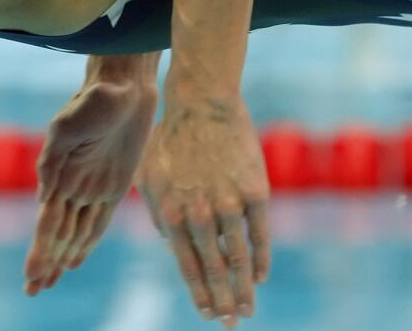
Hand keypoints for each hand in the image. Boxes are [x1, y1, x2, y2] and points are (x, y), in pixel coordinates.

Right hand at [23, 78, 156, 294]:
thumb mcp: (68, 123)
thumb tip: (43, 193)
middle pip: (58, 234)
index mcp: (59, 174)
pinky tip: (75, 260)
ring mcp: (93, 187)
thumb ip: (53, 158)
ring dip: (62, 258)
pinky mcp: (116, 185)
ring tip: (48, 284)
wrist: (122, 85)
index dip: (40, 250)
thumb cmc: (94, 98)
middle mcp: (73, 185)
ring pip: (75, 233)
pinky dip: (86, 243)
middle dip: (46, 262)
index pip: (47, 222)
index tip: (31, 276)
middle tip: (33, 291)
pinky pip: (99, 222)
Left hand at [138, 97, 269, 328]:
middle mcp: (200, 214)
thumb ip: (158, 212)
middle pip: (215, 270)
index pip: (187, 265)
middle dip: (223, 301)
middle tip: (231, 324)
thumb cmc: (172, 137)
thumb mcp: (150, 175)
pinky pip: (260, 235)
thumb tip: (168, 243)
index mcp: (172, 213)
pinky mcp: (255, 191)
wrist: (202, 102)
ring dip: (244, 289)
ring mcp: (229, 204)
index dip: (199, 292)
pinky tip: (261, 276)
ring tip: (248, 308)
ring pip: (239, 259)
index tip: (208, 313)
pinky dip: (261, 258)